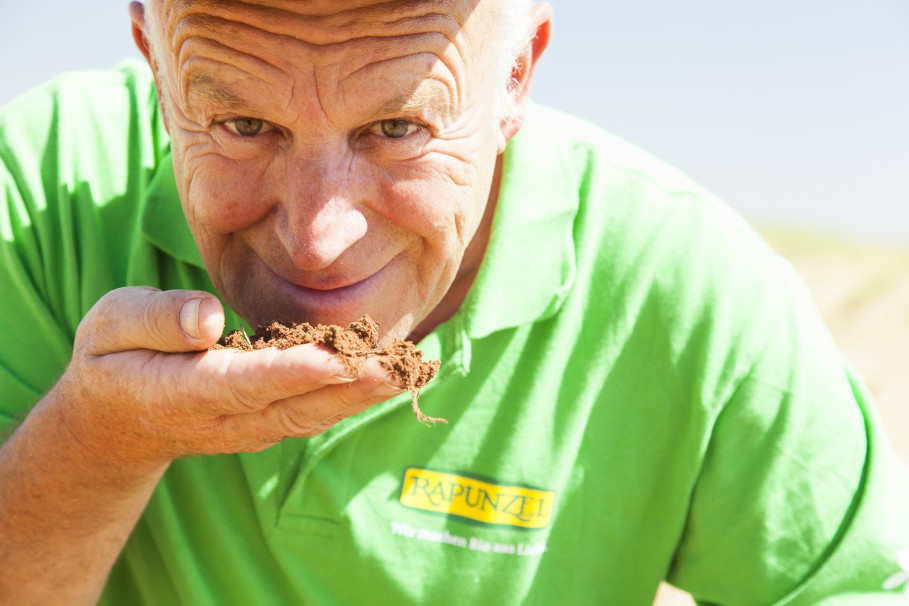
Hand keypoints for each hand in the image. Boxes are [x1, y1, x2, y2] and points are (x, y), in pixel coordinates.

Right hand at [57, 286, 406, 467]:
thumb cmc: (116, 359)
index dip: (294, 372)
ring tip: (416, 365)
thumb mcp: (111, 327)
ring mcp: (254, 426)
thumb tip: (207, 317)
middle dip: (355, 387)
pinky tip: (395, 371)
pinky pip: (321, 410)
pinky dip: (359, 394)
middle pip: (299, 404)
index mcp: (185, 392)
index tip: (338, 360)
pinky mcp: (272, 421)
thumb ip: (157, 319)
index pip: (247, 383)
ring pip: (318, 412)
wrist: (119, 422)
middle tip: (405, 364)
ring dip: (368, 393)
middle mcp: (228, 418)